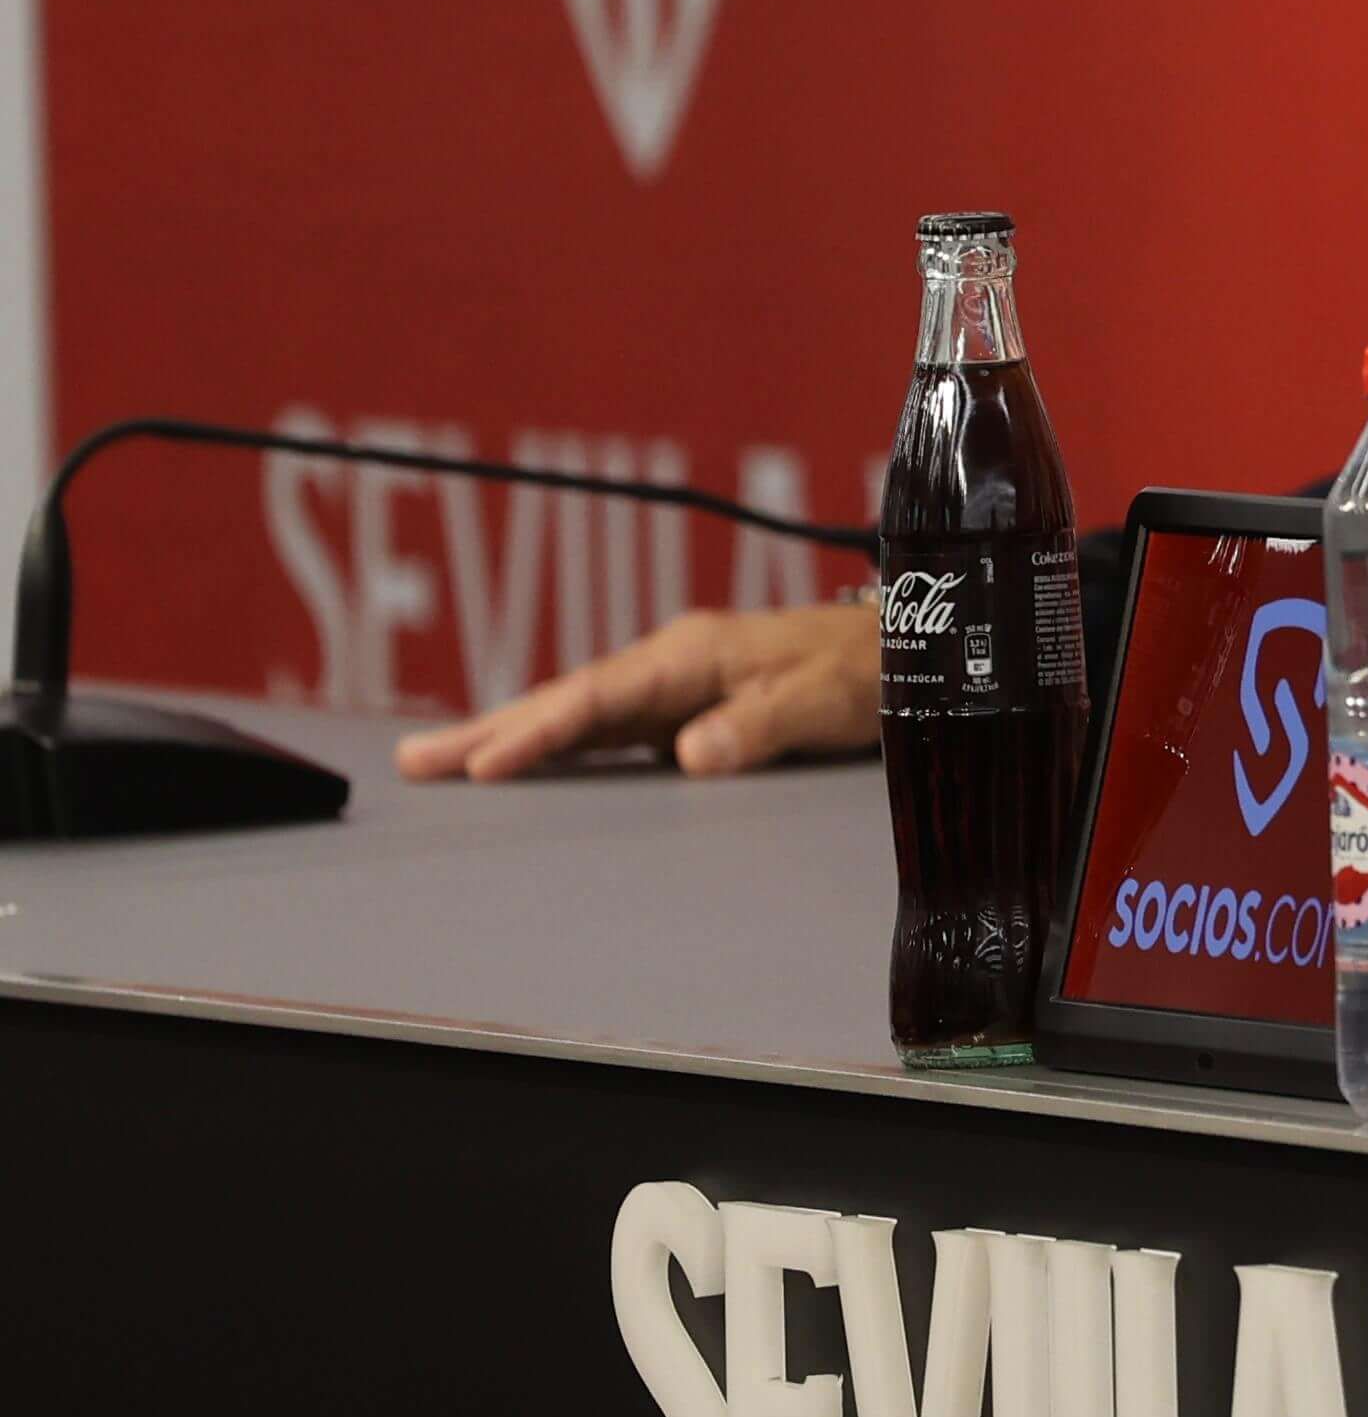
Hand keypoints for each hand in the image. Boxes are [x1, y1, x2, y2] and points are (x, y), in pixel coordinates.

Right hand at [391, 601, 879, 782]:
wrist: (903, 649)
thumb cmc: (865, 669)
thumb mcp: (821, 700)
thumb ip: (756, 724)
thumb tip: (689, 755)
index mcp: (692, 653)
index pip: (597, 698)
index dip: (538, 732)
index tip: (485, 763)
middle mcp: (671, 663)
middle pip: (566, 702)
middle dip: (490, 732)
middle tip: (415, 761)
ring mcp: (672, 684)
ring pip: (577, 715)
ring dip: (511, 738)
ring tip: (439, 764)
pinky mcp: (683, 707)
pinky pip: (606, 729)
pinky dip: (556, 745)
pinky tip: (522, 767)